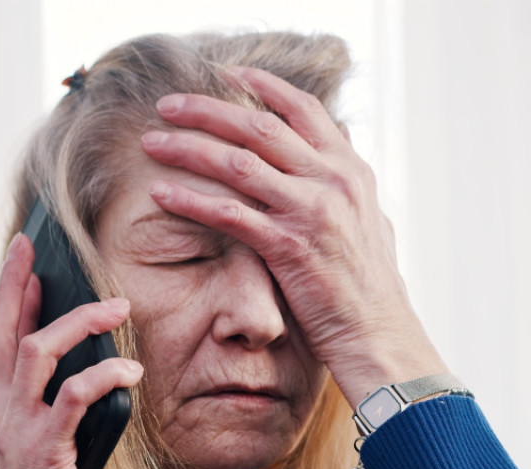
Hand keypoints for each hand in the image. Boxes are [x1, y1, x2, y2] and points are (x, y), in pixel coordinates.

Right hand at [0, 233, 142, 468]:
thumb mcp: (52, 463)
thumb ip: (58, 422)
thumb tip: (89, 382)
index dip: (4, 300)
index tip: (20, 261)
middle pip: (0, 336)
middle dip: (15, 285)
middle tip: (33, 246)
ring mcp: (18, 437)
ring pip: (35, 355)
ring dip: (76, 321)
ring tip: (116, 305)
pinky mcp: (47, 455)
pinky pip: (73, 397)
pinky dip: (103, 374)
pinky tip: (131, 369)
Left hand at [139, 66, 446, 404]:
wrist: (379, 332)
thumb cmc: (368, 285)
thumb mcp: (369, 218)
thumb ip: (345, 182)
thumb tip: (339, 145)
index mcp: (350, 168)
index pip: (303, 109)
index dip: (262, 85)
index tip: (226, 73)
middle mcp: (332, 180)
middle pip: (260, 127)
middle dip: (207, 110)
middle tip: (167, 104)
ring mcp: (311, 211)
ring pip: (237, 163)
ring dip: (188, 148)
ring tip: (152, 143)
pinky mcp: (288, 246)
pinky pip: (229, 213)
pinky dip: (191, 199)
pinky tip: (161, 193)